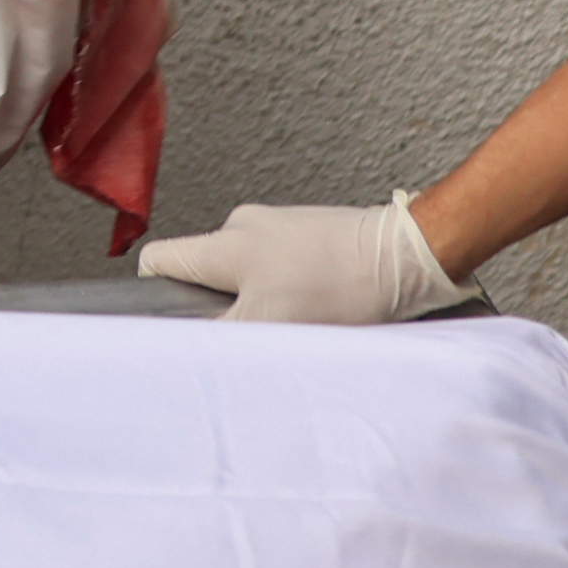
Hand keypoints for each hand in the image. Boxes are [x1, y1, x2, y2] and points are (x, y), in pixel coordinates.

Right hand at [137, 193, 467, 322]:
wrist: (409, 255)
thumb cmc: (342, 287)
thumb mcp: (270, 324)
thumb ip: (219, 333)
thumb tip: (185, 345)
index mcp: (223, 244)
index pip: (159, 260)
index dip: (159, 293)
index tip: (183, 322)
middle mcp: (244, 224)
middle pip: (205, 271)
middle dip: (222, 304)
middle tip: (255, 329)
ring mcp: (279, 223)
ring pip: (246, 270)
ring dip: (262, 296)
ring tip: (299, 318)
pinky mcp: (311, 228)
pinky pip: (281, 262)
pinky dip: (291, 285)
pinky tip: (321, 303)